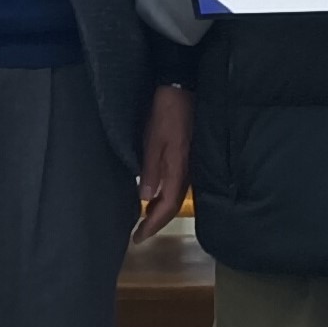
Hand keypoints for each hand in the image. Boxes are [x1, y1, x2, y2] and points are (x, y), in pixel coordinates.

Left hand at [131, 84, 192, 243]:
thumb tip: (145, 199)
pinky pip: (177, 186)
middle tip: (139, 234)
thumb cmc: (166, 113)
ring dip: (160, 211)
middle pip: (173, 206)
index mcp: (179, 169)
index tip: (138, 237)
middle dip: (156, 223)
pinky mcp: (187, 157)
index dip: (153, 224)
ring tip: (145, 220)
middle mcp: (187, 171)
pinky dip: (165, 197)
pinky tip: (156, 197)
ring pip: (175, 197)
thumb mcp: (153, 141)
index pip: (167, 207)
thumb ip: (151, 169)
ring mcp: (189, 165)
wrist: (181, 89)